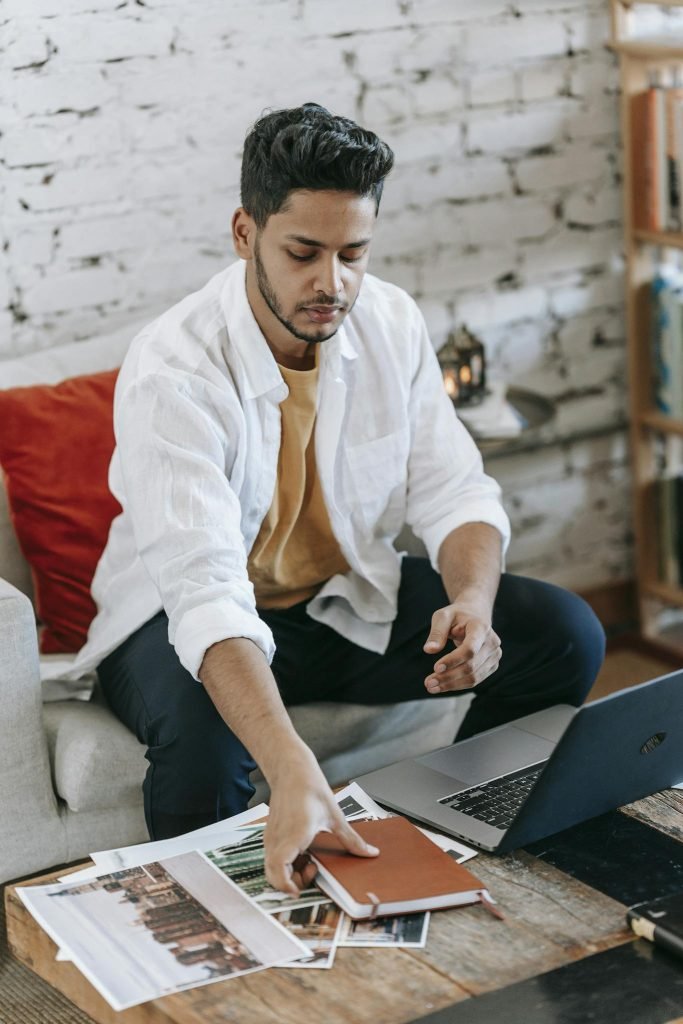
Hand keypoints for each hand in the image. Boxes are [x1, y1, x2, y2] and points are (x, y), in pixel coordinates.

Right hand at [263, 748, 378, 893]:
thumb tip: (370, 853)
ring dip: (289, 873)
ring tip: (310, 861)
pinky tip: (303, 852)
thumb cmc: (310, 788)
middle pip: (273, 874)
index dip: (286, 885)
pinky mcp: (271, 834)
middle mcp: (278, 838)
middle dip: (292, 883)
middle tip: (313, 872)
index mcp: (295, 834)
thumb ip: (352, 839)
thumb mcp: (335, 816)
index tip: (299, 890)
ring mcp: (272, 837)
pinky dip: (286, 863)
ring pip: (272, 867)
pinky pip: (273, 857)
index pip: (279, 868)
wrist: (292, 771)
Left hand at [423, 604, 500, 693]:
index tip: (435, 668)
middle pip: (471, 666)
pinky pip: (475, 680)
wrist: (474, 616)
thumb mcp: (443, 617)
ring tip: (431, 687)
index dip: (453, 660)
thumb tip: (429, 650)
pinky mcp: (491, 666)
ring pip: (473, 677)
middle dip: (448, 676)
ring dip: (451, 685)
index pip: (470, 649)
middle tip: (428, 683)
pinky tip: (441, 686)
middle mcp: (492, 643)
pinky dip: (457, 685)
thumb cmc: (457, 616)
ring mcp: (494, 656)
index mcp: (481, 627)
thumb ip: (436, 633)